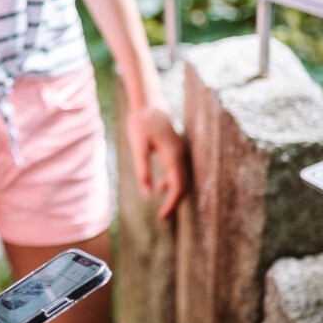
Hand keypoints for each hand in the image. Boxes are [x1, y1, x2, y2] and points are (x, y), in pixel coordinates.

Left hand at [126, 103, 188, 220]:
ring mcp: (180, 152)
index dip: (172, 204)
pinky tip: (159, 189)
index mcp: (173, 156)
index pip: (178, 186)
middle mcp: (181, 155)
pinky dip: (171, 183)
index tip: (162, 217)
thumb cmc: (141, 123)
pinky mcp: (175, 150)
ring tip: (163, 209)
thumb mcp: (139, 148)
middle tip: (163, 219)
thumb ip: (143, 172)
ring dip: (174, 194)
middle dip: (175, 203)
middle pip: (183, 185)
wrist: (149, 103)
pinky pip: (178, 171)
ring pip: (182, 179)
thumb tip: (148, 196)